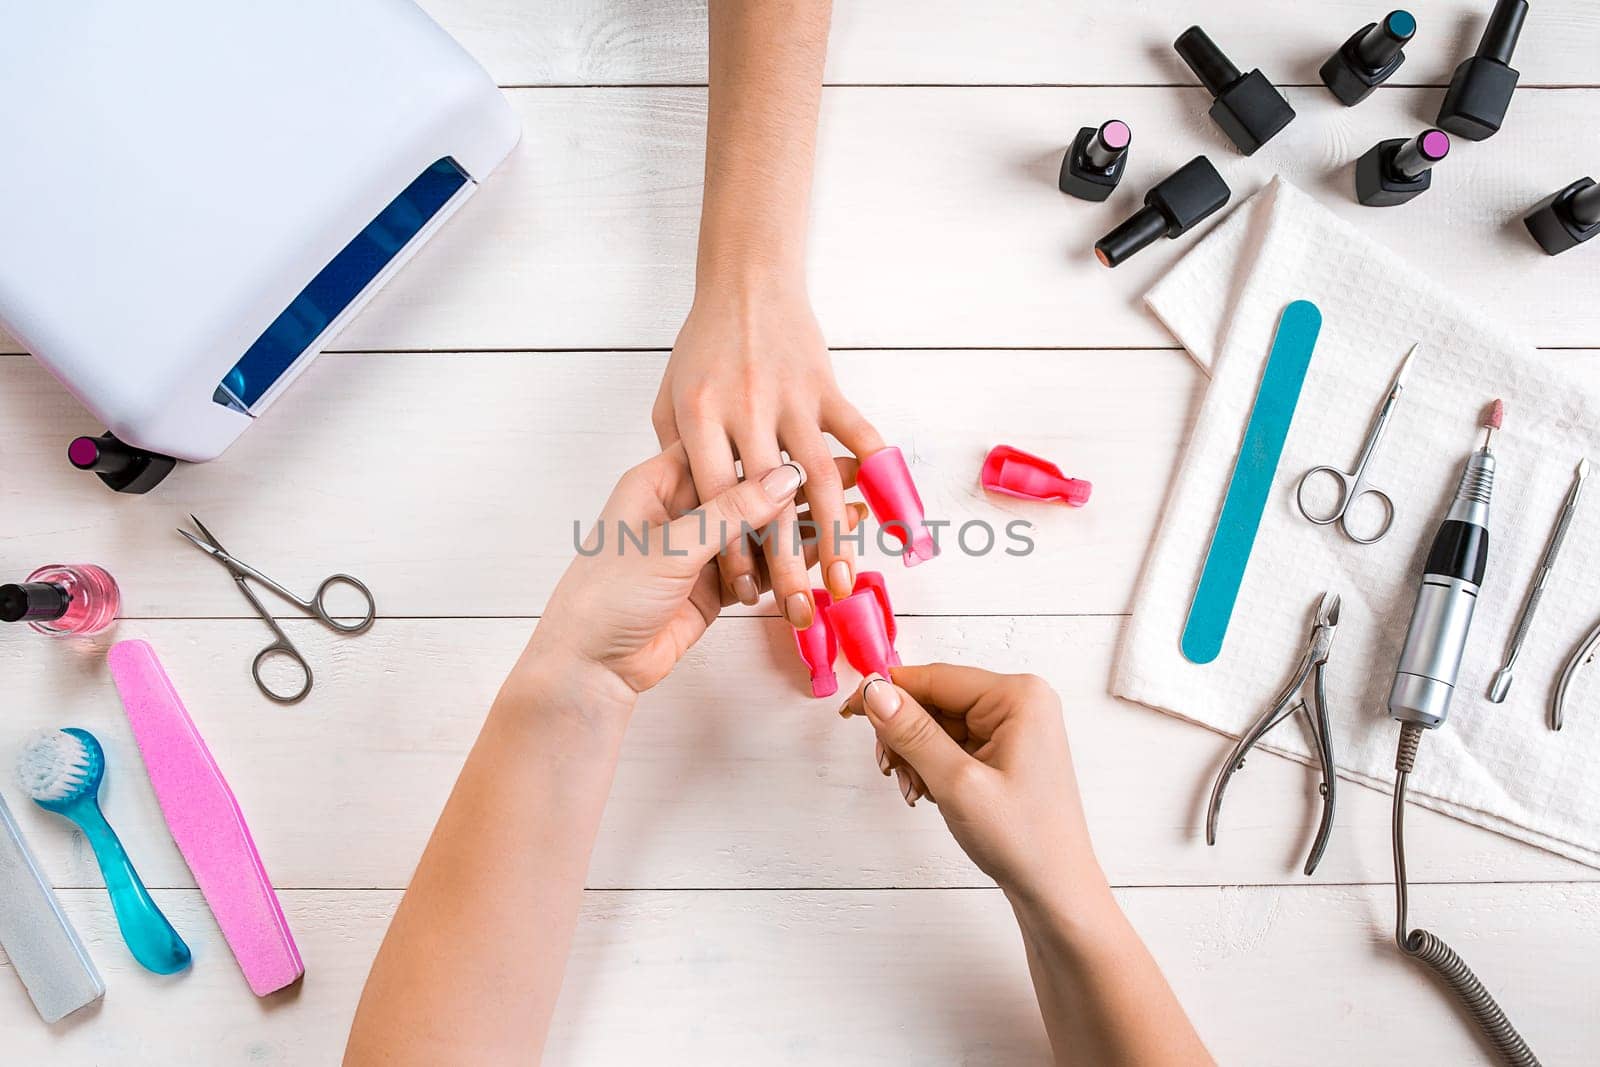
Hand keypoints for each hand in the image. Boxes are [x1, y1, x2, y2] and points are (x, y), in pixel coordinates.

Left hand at [523, 444, 860, 704]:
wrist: (590, 665)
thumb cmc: (608, 595)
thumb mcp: (671, 545)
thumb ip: (730, 511)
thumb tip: (784, 477)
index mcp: (658, 483)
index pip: (724, 452)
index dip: (770, 448)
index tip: (816, 443)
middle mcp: (682, 510)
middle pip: (750, 491)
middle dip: (798, 487)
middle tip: (849, 476)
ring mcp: (700, 549)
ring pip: (761, 531)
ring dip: (801, 526)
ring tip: (850, 514)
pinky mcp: (714, 586)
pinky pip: (761, 568)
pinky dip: (791, 563)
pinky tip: (825, 551)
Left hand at [653, 282, 883, 628]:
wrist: (744, 275)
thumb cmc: (701, 342)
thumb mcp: (667, 399)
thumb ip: (675, 453)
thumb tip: (689, 515)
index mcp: (695, 416)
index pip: (711, 502)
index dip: (728, 550)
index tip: (744, 593)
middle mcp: (742, 408)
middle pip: (762, 503)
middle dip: (782, 563)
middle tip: (797, 610)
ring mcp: (787, 397)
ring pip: (814, 479)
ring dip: (832, 536)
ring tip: (841, 581)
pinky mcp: (825, 386)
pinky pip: (857, 433)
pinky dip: (880, 471)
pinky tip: (895, 512)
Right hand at [840, 665, 1104, 906]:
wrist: (1055, 891)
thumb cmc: (1024, 840)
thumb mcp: (958, 783)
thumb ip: (913, 733)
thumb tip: (875, 692)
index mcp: (1019, 697)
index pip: (936, 677)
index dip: (887, 692)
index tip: (849, 709)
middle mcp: (1020, 703)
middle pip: (936, 699)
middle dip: (905, 735)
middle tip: (889, 770)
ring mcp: (1014, 728)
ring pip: (938, 724)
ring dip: (916, 755)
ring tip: (916, 791)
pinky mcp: (1005, 751)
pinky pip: (953, 743)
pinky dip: (932, 766)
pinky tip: (930, 792)